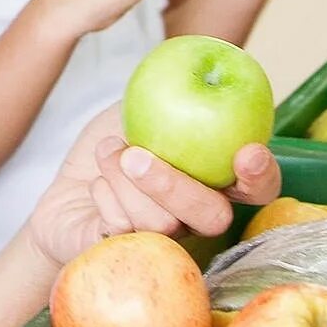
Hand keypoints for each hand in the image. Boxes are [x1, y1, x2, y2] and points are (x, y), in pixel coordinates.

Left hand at [22, 104, 280, 264]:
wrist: (64, 187)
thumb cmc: (111, 145)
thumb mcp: (138, 109)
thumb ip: (169, 97)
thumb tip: (197, 69)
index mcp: (217, 181)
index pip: (260, 188)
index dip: (262, 176)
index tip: (248, 153)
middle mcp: (199, 218)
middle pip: (214, 217)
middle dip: (174, 185)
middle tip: (135, 155)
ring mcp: (168, 244)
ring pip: (162, 223)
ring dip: (123, 179)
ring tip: (106, 152)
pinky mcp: (129, 257)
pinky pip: (123, 231)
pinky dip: (105, 196)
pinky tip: (97, 183)